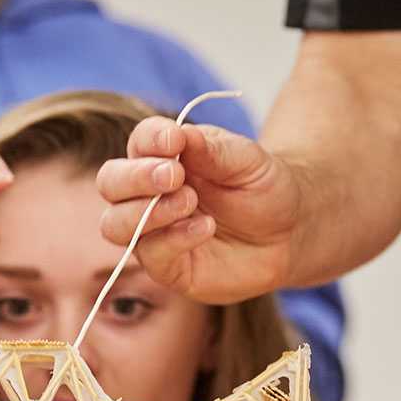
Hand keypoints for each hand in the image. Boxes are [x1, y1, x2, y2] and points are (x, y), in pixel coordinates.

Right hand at [96, 118, 301, 303]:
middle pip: (110, 183)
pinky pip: (151, 255)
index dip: (150, 139)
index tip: (174, 141)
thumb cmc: (263, 188)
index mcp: (164, 157)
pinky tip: (205, 228)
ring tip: (190, 202)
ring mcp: (153, 232)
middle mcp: (148, 193)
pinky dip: (173, 239)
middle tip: (174, 174)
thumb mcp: (248, 161)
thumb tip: (180, 133)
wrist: (290, 232)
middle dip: (135, 178)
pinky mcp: (168, 267)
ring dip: (147, 211)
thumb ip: (214, 149)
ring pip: (115, 224)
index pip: (139, 142)